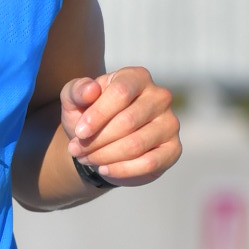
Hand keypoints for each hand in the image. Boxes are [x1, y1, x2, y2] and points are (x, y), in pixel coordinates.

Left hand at [59, 67, 179, 183]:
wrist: (102, 142)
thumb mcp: (75, 100)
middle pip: (128, 121)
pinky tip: (104, 169)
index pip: (121, 93)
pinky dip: (122, 170)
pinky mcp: (173, 149)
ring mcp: (169, 123)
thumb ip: (77, 91)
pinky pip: (148, 163)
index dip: (98, 115)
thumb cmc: (90, 116)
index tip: (79, 132)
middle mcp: (160, 97)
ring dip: (105, 156)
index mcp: (137, 77)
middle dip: (97, 140)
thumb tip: (90, 90)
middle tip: (76, 150)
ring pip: (136, 145)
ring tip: (86, 158)